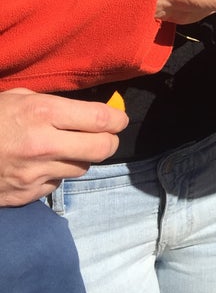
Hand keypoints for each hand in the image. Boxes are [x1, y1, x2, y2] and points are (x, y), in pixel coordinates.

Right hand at [0, 90, 126, 205]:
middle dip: (109, 141)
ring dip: (81, 158)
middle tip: (106, 135)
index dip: (117, 119)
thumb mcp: (19, 97)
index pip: (101, 119)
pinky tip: (41, 163)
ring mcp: (35, 174)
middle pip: (102, 149)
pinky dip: (56, 174)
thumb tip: (89, 110)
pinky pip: (57, 184)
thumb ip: (54, 103)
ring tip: (65, 147)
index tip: (119, 119)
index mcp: (43, 113)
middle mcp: (44, 145)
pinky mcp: (26, 195)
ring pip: (82, 168)